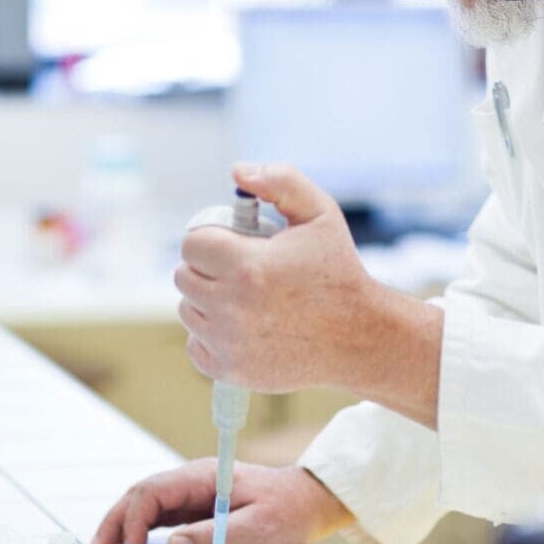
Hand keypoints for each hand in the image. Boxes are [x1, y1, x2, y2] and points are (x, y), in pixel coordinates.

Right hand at [89, 458, 352, 543]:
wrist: (307, 500)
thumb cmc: (288, 509)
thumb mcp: (259, 527)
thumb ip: (217, 536)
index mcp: (203, 476)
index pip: (154, 491)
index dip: (133, 520)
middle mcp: (192, 482)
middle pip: (142, 495)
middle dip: (116, 522)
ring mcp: (193, 494)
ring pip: (147, 506)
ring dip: (123, 527)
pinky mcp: (197, 509)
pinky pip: (161, 518)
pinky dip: (140, 533)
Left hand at [175, 163, 376, 393]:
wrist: (359, 337)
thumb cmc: (337, 272)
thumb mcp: (319, 213)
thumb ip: (280, 182)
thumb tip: (238, 172)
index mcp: (248, 267)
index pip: (192, 243)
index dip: (212, 238)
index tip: (233, 243)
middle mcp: (233, 308)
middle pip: (184, 276)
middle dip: (208, 267)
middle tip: (240, 267)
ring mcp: (230, 344)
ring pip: (187, 310)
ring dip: (207, 300)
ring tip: (243, 295)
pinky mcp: (231, 371)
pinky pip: (196, 345)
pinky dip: (211, 334)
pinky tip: (241, 324)